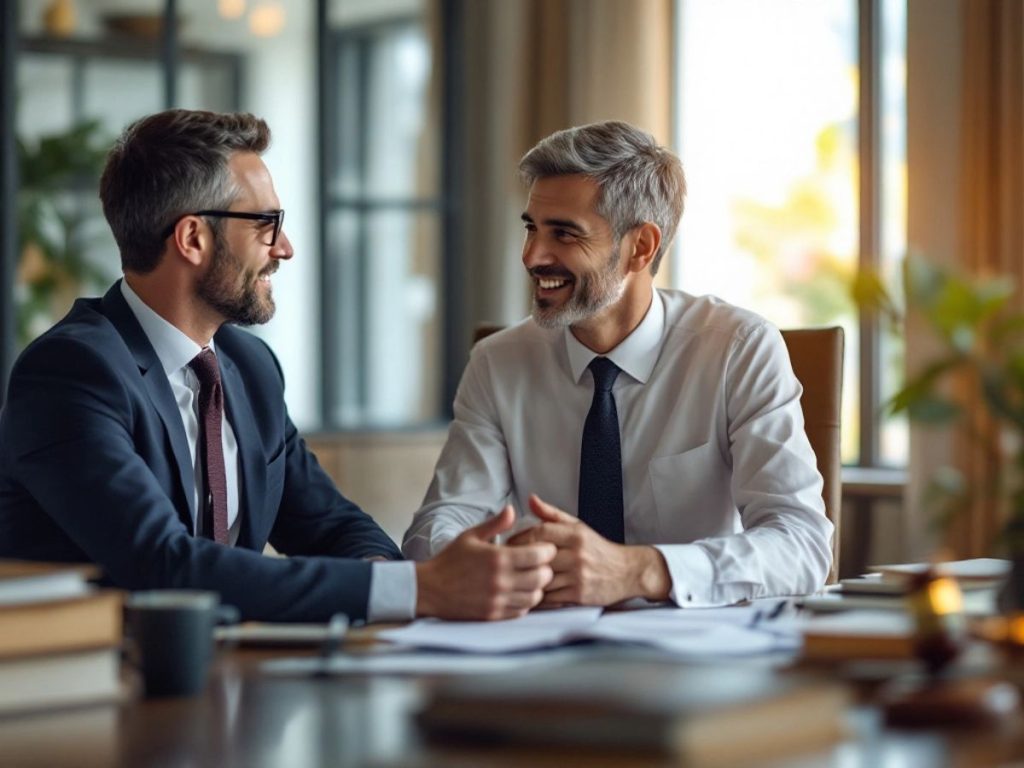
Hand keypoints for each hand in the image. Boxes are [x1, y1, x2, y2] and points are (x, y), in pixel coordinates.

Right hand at [414, 506, 554, 619]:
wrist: (429, 589)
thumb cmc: (450, 560)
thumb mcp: (470, 536)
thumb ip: (495, 524)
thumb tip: (513, 510)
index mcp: (498, 558)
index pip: (539, 556)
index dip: (546, 550)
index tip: (543, 548)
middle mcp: (501, 581)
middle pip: (543, 577)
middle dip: (546, 569)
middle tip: (539, 564)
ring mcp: (498, 601)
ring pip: (535, 597)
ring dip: (537, 587)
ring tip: (529, 579)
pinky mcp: (493, 616)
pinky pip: (522, 611)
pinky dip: (525, 602)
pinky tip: (518, 593)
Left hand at [508, 494, 670, 606]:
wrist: (627, 572)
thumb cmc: (599, 549)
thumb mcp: (578, 527)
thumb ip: (551, 515)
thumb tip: (530, 499)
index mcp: (575, 534)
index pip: (540, 532)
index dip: (520, 538)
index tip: (508, 545)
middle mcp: (577, 554)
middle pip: (538, 557)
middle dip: (519, 561)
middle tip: (505, 564)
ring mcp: (578, 576)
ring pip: (542, 579)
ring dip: (527, 580)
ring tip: (514, 580)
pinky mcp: (580, 595)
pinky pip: (551, 597)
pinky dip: (538, 596)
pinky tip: (530, 593)